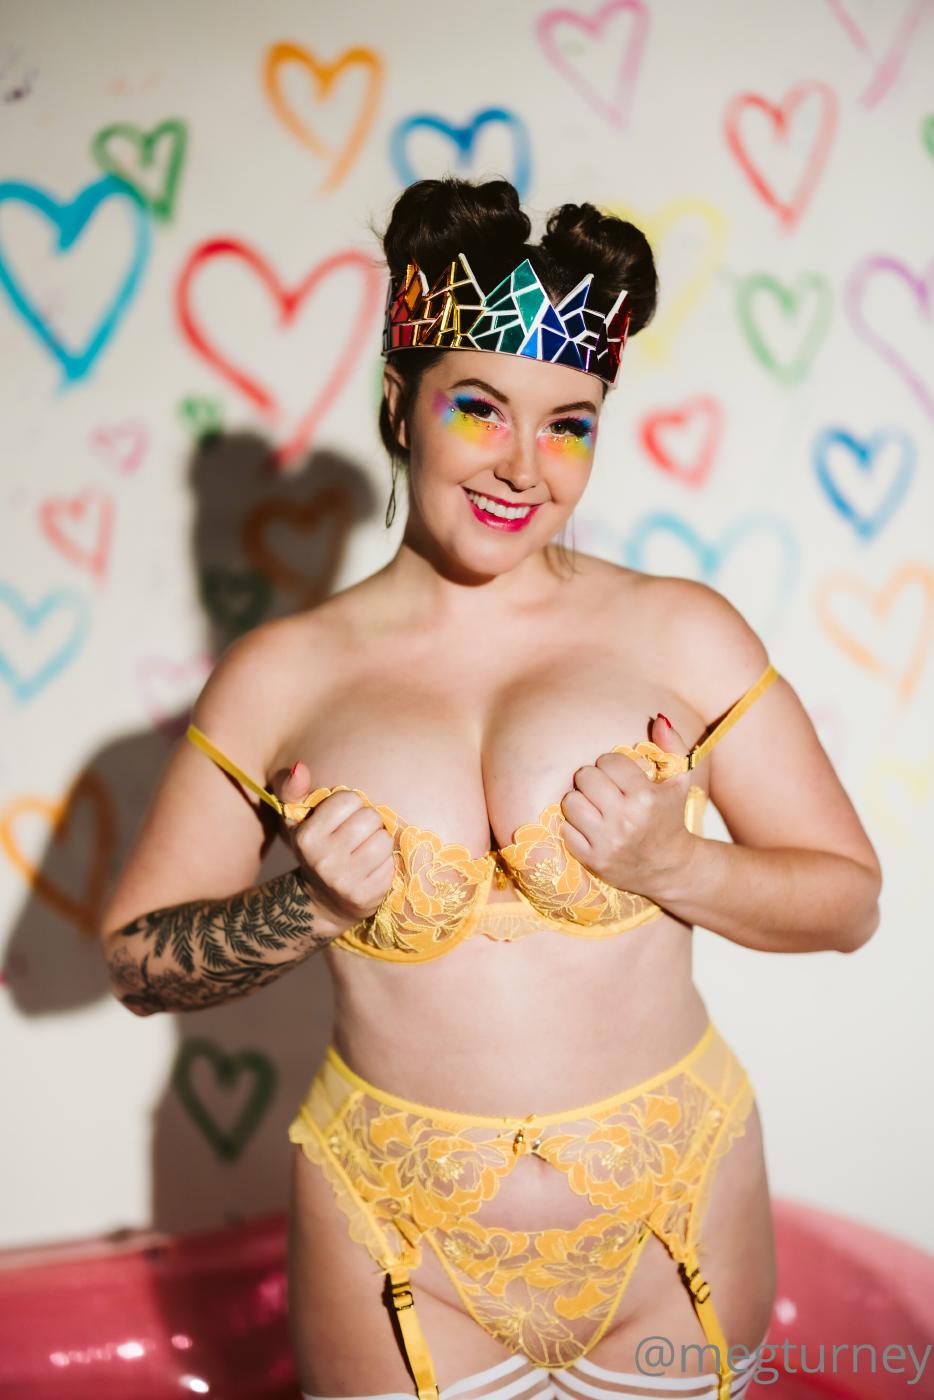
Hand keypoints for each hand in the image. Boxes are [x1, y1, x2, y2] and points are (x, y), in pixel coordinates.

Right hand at [271, 760, 395, 930]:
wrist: (324, 901)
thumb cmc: (315, 849)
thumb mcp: (296, 820)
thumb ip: (291, 789)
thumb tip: (300, 767)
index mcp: (306, 837)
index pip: (349, 799)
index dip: (351, 804)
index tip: (344, 817)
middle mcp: (323, 860)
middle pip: (370, 818)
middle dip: (369, 822)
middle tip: (358, 835)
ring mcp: (345, 881)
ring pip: (384, 840)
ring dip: (379, 841)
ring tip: (366, 850)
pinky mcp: (366, 896)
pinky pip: (392, 863)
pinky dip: (386, 863)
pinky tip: (372, 869)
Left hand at [558, 714, 695, 898]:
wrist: (668, 867)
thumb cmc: (670, 816)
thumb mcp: (680, 780)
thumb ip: (673, 745)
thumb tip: (659, 717)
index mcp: (647, 797)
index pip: (608, 761)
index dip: (611, 765)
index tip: (619, 776)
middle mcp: (626, 820)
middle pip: (585, 777)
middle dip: (592, 780)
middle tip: (603, 790)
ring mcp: (607, 842)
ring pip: (570, 801)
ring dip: (579, 800)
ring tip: (594, 806)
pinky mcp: (593, 859)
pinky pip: (564, 829)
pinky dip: (573, 826)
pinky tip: (589, 827)